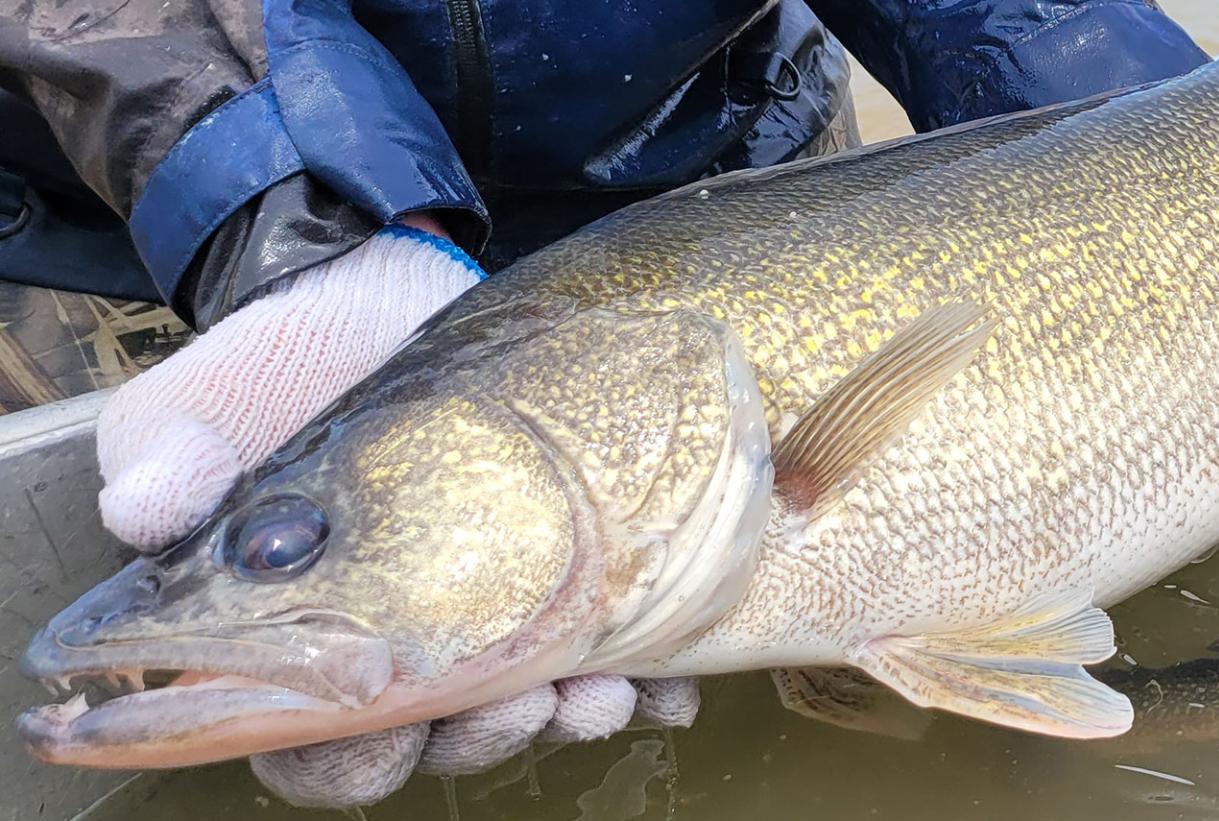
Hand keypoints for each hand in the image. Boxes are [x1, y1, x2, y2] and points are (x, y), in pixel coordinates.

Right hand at [91, 220, 698, 806]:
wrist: (379, 288)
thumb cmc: (276, 365)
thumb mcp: (201, 403)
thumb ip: (172, 467)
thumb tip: (142, 510)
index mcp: (295, 641)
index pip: (313, 751)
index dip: (350, 760)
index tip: (389, 726)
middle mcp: (399, 648)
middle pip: (438, 745)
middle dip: (485, 740)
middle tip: (527, 704)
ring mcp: (494, 616)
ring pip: (534, 711)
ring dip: (570, 715)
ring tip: (602, 691)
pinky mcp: (575, 573)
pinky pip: (621, 655)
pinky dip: (648, 677)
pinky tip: (667, 677)